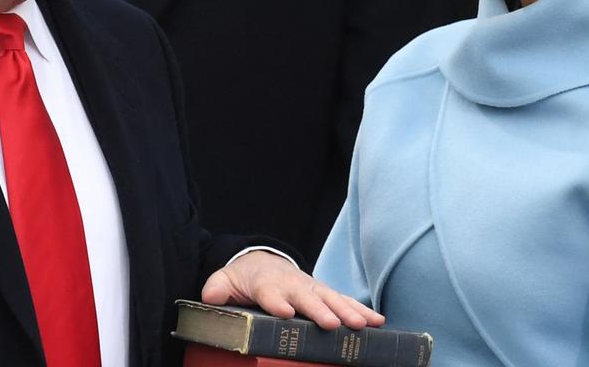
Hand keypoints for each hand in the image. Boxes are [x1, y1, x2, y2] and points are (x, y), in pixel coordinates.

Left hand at [201, 251, 384, 330]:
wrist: (263, 263)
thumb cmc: (245, 278)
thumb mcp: (225, 280)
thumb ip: (218, 288)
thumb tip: (210, 296)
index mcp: (267, 283)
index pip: (271, 293)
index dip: (277, 302)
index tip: (285, 312)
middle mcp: (293, 285)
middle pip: (307, 298)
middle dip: (320, 310)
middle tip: (331, 324)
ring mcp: (312, 288)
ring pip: (332, 299)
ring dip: (348, 312)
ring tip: (362, 325)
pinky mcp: (324, 294)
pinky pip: (345, 301)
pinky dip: (361, 310)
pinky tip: (377, 322)